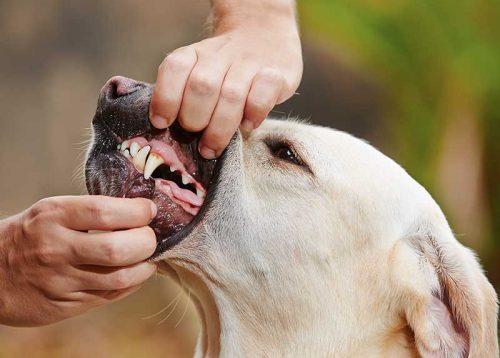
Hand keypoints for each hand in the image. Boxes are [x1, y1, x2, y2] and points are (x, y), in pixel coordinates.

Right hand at [0, 196, 156, 325]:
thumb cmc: (30, 235)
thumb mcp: (51, 212)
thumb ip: (90, 212)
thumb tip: (139, 212)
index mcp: (53, 217)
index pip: (104, 212)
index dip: (136, 212)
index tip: (149, 210)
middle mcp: (56, 249)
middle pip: (116, 249)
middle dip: (146, 242)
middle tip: (152, 237)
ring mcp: (60, 280)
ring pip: (119, 278)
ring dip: (145, 267)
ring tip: (148, 257)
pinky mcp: (65, 305)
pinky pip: (110, 296)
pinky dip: (132, 284)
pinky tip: (136, 273)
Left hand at [149, 0, 301, 158]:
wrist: (264, 34)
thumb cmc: (225, 69)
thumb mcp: (200, 70)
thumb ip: (184, 95)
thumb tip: (168, 131)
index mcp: (195, 54)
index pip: (175, 68)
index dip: (166, 98)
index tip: (162, 123)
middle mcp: (220, 55)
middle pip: (202, 86)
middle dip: (194, 119)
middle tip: (197, 137)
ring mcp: (250, 64)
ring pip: (231, 95)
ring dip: (219, 129)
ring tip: (213, 148)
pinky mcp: (277, 74)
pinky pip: (262, 96)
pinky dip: (253, 114)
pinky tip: (247, 125)